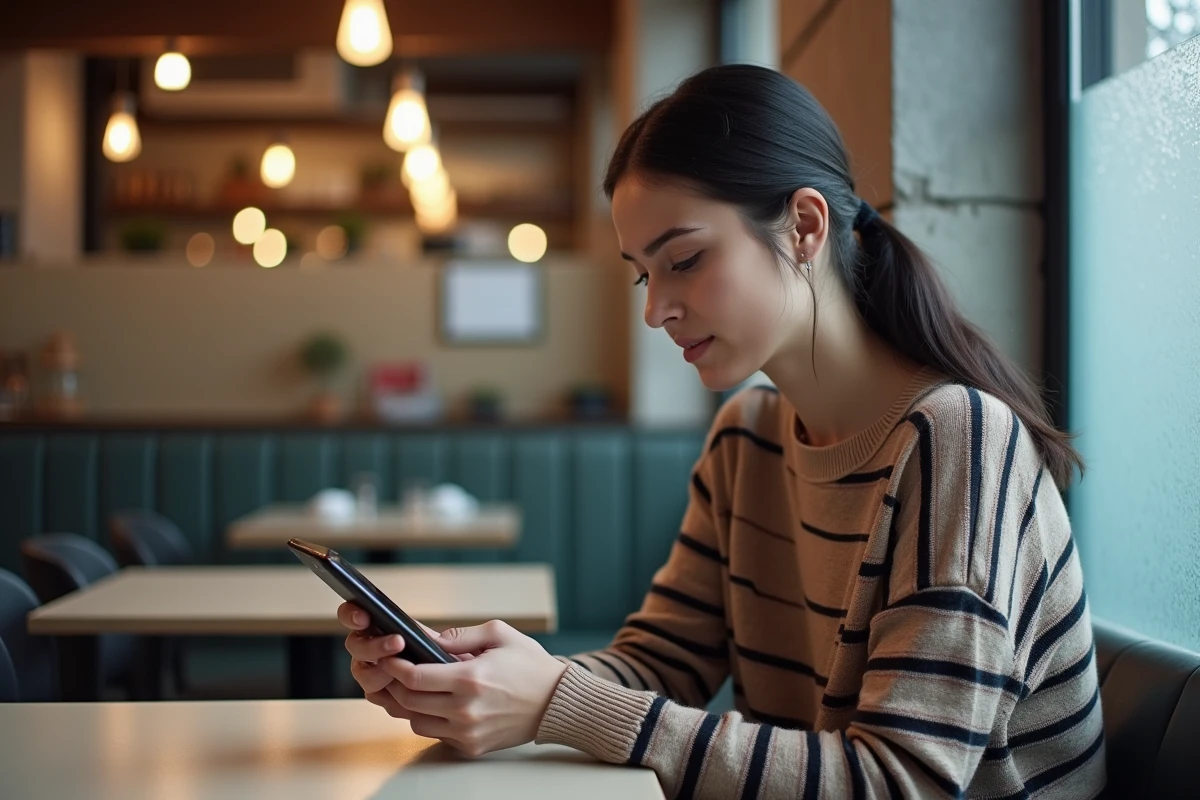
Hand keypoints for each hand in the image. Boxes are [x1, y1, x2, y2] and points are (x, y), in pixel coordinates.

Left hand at [338, 605, 566, 756]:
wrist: (557, 702)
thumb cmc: (530, 665)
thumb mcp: (499, 634)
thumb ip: (459, 635)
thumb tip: (426, 637)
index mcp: (470, 679)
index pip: (414, 677)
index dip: (394, 667)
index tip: (389, 658)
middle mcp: (465, 710)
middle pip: (409, 701)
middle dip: (395, 684)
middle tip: (394, 671)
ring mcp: (468, 732)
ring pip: (417, 722)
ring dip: (409, 705)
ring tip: (414, 687)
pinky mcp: (472, 746)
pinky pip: (436, 735)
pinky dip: (430, 719)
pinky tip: (435, 703)